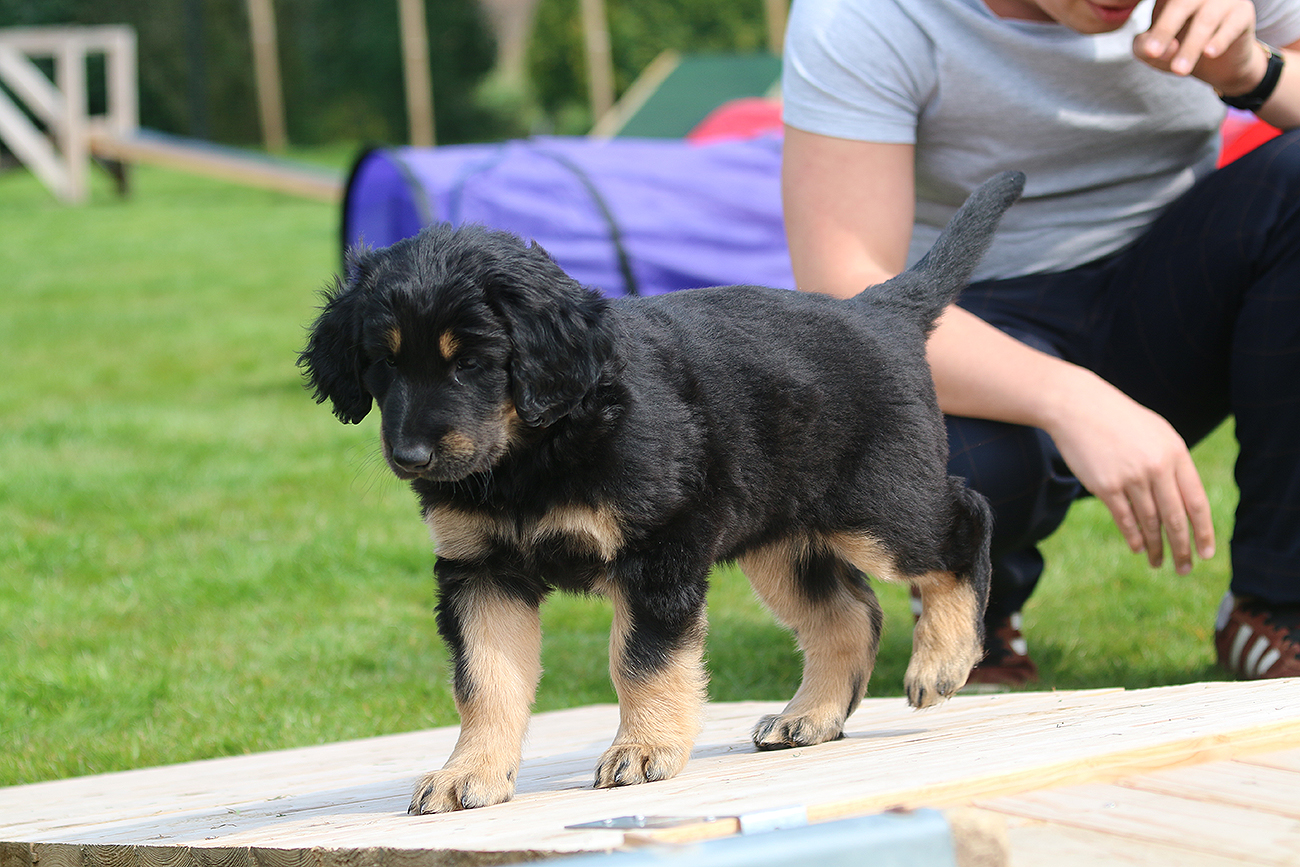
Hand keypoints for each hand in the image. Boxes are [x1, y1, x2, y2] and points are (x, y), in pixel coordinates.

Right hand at [1044, 369, 1215, 574]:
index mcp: (1175, 453)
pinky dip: (1132, 536)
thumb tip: (1184, 500)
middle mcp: (1157, 467)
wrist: (1078, 406)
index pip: (1196, 502)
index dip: (1203, 531)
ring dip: (1155, 547)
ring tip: (1158, 562)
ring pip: (1150, 522)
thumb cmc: (1119, 420)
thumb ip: (1172, 463)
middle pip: (1176, 518)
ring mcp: (1131, 477)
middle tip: (1185, 569)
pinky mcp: (1106, 485)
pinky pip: (1124, 518)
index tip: (1205, 553)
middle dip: (1182, 548)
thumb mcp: (1156, 433)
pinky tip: (1137, 547)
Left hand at [1134, 0, 1264, 93]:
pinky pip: (1232, 25)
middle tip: (1152, 53)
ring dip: (1190, 46)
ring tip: (1178, 70)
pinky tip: (1209, 53)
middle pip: (1179, 4)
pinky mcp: (1243, 11)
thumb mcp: (1153, 51)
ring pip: (1205, 19)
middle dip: (1164, 29)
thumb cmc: (1179, 48)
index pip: (1160, 0)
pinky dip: (1219, 40)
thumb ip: (1144, 47)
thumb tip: (1159, 49)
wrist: (1219, 62)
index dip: (1156, 22)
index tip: (1144, 41)